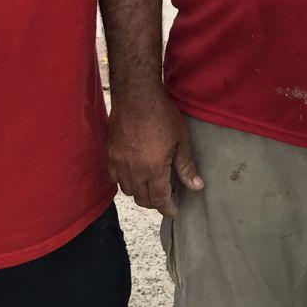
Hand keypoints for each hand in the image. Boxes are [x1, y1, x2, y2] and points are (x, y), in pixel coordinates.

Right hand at [107, 88, 203, 216]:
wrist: (136, 95)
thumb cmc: (162, 114)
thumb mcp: (181, 140)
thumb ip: (186, 166)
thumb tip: (197, 186)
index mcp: (154, 169)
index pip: (159, 200)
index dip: (168, 209)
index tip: (174, 211)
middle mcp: (134, 171)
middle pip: (142, 199)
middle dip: (155, 202)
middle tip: (165, 196)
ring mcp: (119, 163)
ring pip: (127, 190)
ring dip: (139, 192)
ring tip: (150, 184)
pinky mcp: (109, 154)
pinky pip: (114, 177)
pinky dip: (124, 180)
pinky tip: (132, 173)